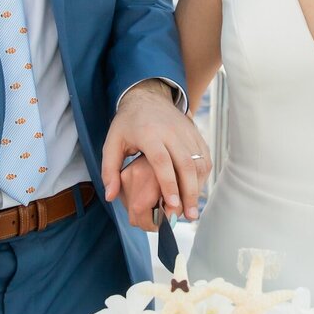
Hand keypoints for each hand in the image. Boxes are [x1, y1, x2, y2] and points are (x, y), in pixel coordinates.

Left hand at [100, 80, 211, 231]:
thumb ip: (109, 170)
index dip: (168, 184)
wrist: (148, 97)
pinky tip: (196, 192)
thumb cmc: (128, 124)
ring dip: (198, 187)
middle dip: (189, 192)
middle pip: (186, 164)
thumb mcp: (112, 143)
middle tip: (189, 215)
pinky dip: (203, 176)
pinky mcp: (196, 134)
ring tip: (192, 209)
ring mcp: (186, 132)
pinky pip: (204, 157)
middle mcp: (171, 132)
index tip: (172, 205)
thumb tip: (110, 196)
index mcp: (149, 134)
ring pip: (199, 162)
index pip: (162, 161)